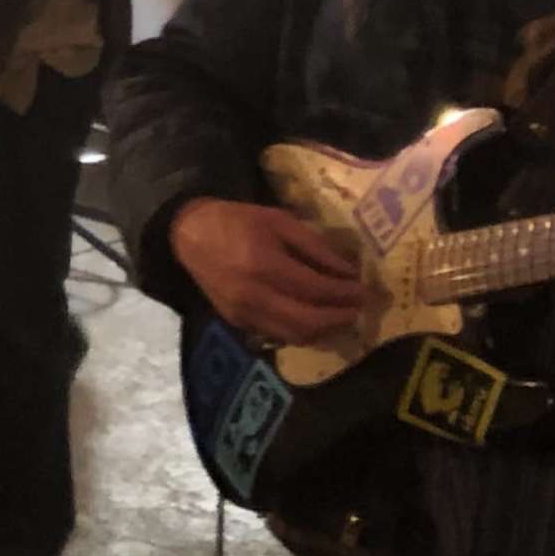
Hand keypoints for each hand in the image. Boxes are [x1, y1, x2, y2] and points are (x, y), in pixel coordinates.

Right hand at [169, 196, 367, 346]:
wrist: (189, 235)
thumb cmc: (237, 221)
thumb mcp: (278, 220)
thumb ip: (314, 246)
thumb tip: (348, 271)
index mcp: (263, 263)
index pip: (315, 288)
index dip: (345, 293)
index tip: (365, 291)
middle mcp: (253, 294)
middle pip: (308, 321)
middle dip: (340, 317)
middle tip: (360, 309)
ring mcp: (243, 313)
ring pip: (295, 336)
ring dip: (325, 331)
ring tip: (343, 318)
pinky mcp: (238, 323)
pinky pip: (279, 335)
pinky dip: (303, 332)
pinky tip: (316, 320)